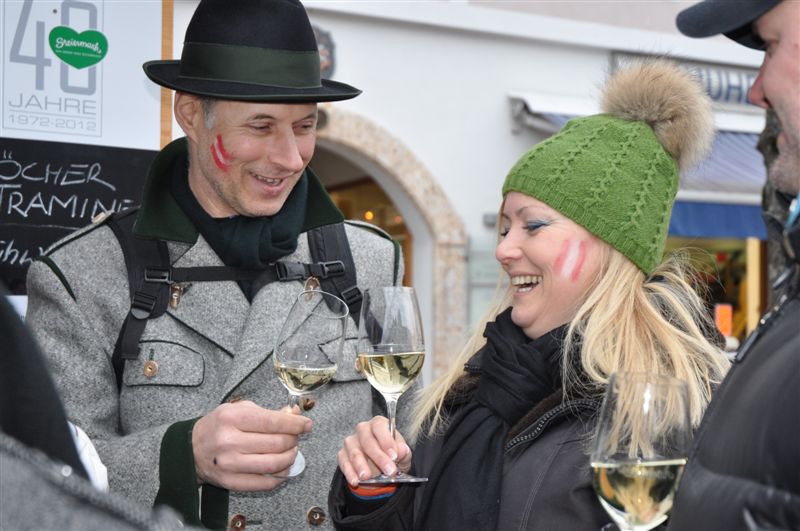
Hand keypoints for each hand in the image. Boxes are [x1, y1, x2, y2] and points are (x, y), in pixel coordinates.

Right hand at [192, 400, 311, 490]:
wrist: (190, 448)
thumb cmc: (218, 425)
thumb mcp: (239, 409)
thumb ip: (267, 412)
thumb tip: (294, 413)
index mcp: (232, 418)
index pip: (273, 421)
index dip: (295, 423)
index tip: (306, 424)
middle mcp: (230, 441)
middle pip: (277, 443)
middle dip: (293, 440)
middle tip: (296, 437)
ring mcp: (229, 464)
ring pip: (274, 464)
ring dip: (290, 458)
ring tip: (291, 452)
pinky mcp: (230, 481)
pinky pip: (264, 483)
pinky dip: (279, 477)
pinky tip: (282, 469)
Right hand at [337, 415, 411, 486]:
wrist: (380, 469)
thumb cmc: (391, 456)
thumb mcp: (402, 455)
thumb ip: (403, 452)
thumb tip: (402, 450)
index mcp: (379, 424)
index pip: (380, 426)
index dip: (387, 440)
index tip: (394, 456)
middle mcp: (363, 430)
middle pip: (368, 441)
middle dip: (379, 457)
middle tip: (389, 471)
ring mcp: (351, 442)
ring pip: (354, 452)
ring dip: (361, 465)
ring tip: (367, 477)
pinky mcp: (342, 454)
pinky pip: (344, 463)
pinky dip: (350, 473)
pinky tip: (355, 481)